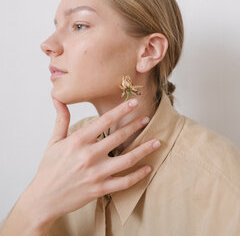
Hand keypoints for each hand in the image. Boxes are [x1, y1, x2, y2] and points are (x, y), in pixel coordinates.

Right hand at [26, 97, 160, 224]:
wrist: (44, 198)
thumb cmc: (49, 168)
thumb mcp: (53, 141)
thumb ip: (61, 119)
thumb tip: (58, 98)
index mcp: (78, 141)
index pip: (104, 121)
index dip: (121, 110)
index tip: (134, 103)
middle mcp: (89, 155)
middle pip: (119, 137)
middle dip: (135, 126)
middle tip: (146, 118)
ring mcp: (96, 173)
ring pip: (127, 159)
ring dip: (144, 149)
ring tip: (157, 141)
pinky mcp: (100, 189)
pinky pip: (124, 182)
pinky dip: (138, 175)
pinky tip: (148, 168)